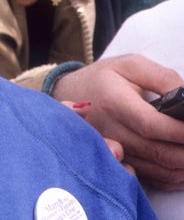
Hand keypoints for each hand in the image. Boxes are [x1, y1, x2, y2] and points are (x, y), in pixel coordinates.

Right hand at [52, 55, 183, 189]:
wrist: (71, 94)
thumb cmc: (106, 79)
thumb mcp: (132, 66)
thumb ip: (163, 79)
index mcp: (113, 101)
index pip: (150, 124)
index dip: (180, 131)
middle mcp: (109, 130)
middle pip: (156, 152)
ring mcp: (110, 149)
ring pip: (157, 169)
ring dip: (182, 166)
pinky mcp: (115, 162)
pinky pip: (150, 177)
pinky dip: (172, 176)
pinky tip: (181, 166)